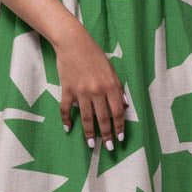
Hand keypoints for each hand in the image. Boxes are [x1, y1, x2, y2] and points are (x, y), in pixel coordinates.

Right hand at [55, 23, 128, 150]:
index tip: (120, 137)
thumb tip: (125, 105)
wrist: (73, 43)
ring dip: (89, 133)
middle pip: (103, 118)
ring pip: (86, 118)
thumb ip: (118, 88)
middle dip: (106, 135)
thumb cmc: (94, 54)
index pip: (117, 112)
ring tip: (91, 145)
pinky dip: (66, 120)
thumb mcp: (111, 70)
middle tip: (109, 148)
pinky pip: (66, 109)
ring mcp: (81, 92)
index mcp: (110, 86)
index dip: (119, 127)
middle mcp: (97, 91)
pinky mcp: (67, 90)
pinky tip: (68, 128)